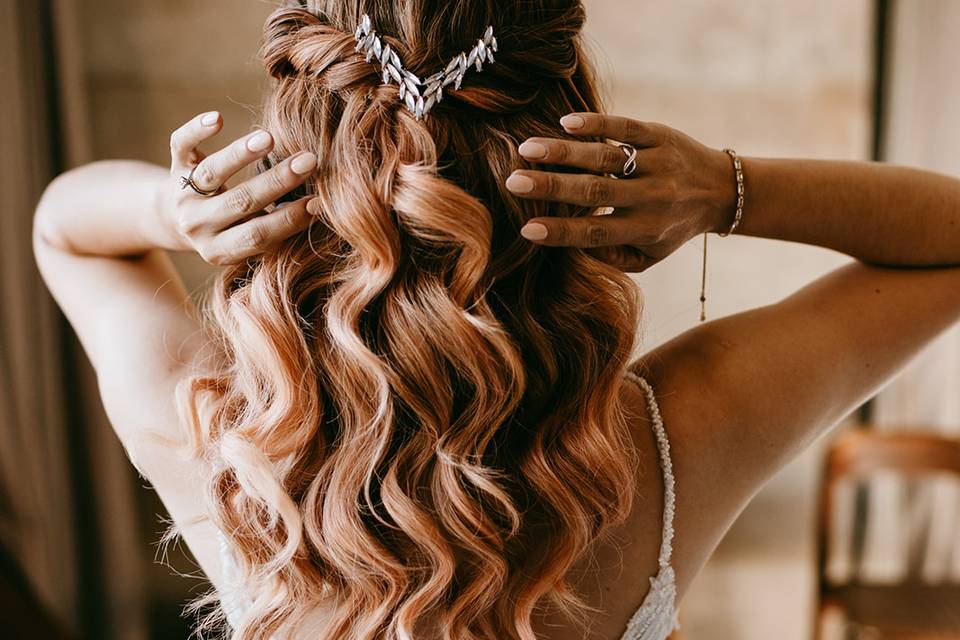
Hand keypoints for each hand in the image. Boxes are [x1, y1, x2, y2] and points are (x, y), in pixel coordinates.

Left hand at [162, 110, 317, 265]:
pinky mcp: (175, 164)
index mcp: (219, 249)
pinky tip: (217, 118)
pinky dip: (196, 131)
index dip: (287, 220)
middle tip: (309, 162)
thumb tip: (318, 205)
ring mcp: (183, 194)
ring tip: (269, 138)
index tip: (318, 202)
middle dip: (276, 181)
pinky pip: (181, 145)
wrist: (175, 221)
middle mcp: (198, 224)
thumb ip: (275, 228)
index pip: (256, 235)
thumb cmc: (231, 229)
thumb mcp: (248, 239)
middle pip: (239, 202)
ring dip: (240, 155)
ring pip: (211, 173)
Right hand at [505, 112, 736, 271]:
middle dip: (551, 187)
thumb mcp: (649, 257)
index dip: (562, 232)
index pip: (597, 233)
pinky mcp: (661, 135)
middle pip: (595, 193)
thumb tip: (570, 246)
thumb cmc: (671, 228)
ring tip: (527, 149)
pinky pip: (626, 128)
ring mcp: (657, 163)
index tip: (527, 230)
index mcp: (646, 230)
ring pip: (605, 158)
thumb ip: (612, 259)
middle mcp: (652, 198)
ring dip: (564, 152)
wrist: (723, 191)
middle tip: (513, 182)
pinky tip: (566, 123)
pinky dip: (597, 124)